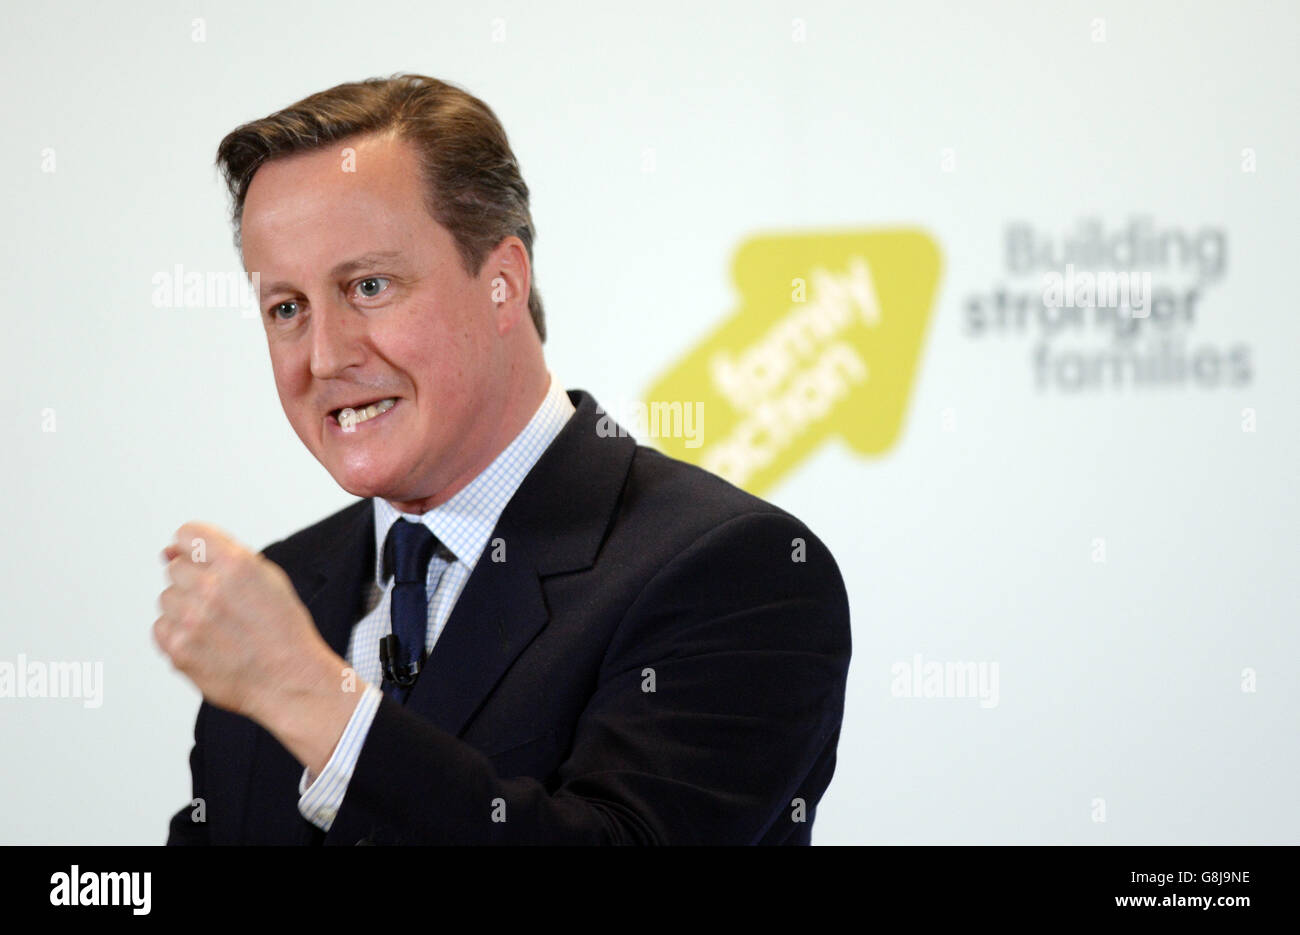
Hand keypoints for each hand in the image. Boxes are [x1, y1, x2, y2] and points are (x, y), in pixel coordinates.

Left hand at [153, 521, 340, 723]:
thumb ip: (222, 556)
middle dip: (194, 582)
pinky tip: (206, 642)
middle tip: (222, 604)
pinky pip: (161, 628)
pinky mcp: (179, 649)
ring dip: (186, 609)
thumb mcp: (267, 579)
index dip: (191, 547)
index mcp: (237, 564)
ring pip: (167, 598)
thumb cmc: (282, 630)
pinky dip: (179, 634)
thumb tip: (170, 551)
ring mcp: (192, 620)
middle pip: (175, 569)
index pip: (187, 534)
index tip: (199, 559)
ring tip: (217, 626)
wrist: (290, 679)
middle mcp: (211, 588)